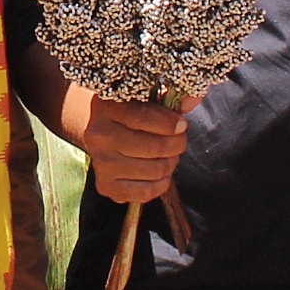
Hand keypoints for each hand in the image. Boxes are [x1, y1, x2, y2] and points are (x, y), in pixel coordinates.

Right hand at [60, 88, 188, 204]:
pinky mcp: (105, 186)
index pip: (142, 117)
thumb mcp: (145, 98)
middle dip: (176, 144)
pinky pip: (146, 192)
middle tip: (180, 141)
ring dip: (171, 163)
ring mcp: (100, 163)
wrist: (104, 134)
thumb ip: (170, 98)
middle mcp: (97, 135)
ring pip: (154, 170)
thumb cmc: (131, 113)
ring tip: (170, 155)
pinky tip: (162, 174)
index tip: (182, 125)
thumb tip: (192, 100)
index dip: (169, 123)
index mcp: (105, 107)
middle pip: (153, 147)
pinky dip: (161, 184)